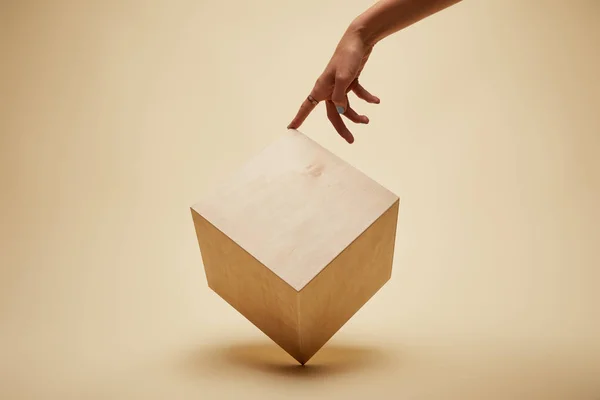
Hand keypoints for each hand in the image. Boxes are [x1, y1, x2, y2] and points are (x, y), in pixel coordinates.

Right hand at [287, 27, 379, 143]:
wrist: (359, 40)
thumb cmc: (347, 56)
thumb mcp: (344, 77)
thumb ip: (340, 95)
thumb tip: (340, 111)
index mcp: (322, 88)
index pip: (307, 106)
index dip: (299, 118)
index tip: (291, 128)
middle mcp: (328, 89)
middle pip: (333, 114)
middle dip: (342, 127)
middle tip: (351, 140)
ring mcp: (339, 85)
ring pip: (346, 106)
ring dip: (356, 114)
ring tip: (367, 120)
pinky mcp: (350, 81)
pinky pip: (357, 94)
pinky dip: (366, 98)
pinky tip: (375, 101)